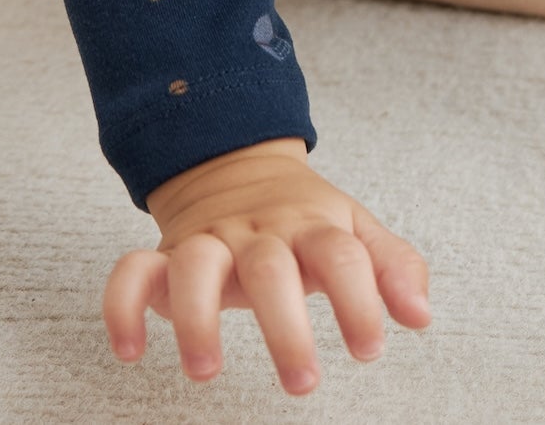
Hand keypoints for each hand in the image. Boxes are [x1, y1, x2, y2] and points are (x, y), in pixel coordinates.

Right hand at [103, 136, 432, 393]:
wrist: (237, 163)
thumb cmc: (303, 217)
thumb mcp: (355, 229)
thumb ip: (393, 266)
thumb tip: (420, 314)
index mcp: (311, 225)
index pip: (340, 255)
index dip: (358, 300)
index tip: (368, 348)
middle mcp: (258, 230)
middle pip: (269, 268)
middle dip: (285, 327)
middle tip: (304, 381)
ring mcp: (208, 239)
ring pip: (195, 265)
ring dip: (197, 317)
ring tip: (205, 371)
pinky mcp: (165, 254)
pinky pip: (132, 270)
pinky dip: (123, 305)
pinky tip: (130, 349)